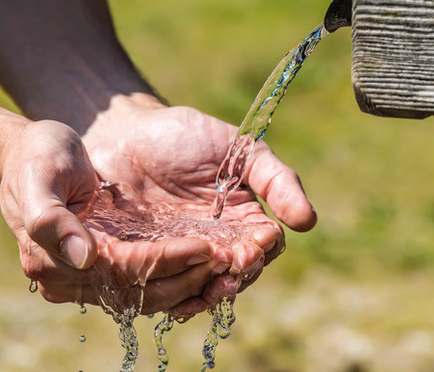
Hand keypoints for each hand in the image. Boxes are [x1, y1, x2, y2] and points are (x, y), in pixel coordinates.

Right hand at [0, 119, 227, 312]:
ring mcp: (98, 275)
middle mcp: (77, 278)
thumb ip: (51, 218)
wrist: (36, 153)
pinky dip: (186, 278)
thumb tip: (84, 257)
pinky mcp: (116, 264)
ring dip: (196, 284)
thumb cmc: (38, 157)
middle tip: (231, 258)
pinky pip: (155, 283)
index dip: (165, 261)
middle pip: (144, 293)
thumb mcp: (39, 175)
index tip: (205, 246)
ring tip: (233, 266)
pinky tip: (215, 266)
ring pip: (154, 295)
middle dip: (190, 277)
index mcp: (54, 260)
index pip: (123, 271)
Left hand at [82, 94, 316, 313]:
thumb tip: (308, 222)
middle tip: (228, 271)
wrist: (125, 132)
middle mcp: (216, 243)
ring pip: (203, 288)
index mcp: (242, 219)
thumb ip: (276, 180)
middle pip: (236, 274)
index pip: (263, 246)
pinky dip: (173, 299)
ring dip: (207, 294)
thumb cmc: (185, 136)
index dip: (261, 251)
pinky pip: (165, 289)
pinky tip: (176, 301)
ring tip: (204, 290)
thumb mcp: (239, 149)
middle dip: (236, 277)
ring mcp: (182, 254)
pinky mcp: (148, 262)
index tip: (254, 247)